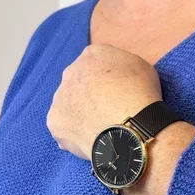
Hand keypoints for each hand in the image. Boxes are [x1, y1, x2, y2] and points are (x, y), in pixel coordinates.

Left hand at [47, 43, 161, 159]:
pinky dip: (74, 134)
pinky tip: (90, 140)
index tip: (115, 92)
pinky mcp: (55, 121)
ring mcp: (59, 97)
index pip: (95, 63)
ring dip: (79, 113)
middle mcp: (70, 72)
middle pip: (78, 82)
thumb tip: (113, 75)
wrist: (129, 126)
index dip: (106, 79)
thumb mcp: (140, 66)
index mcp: (92, 54)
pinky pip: (64, 128)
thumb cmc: (140, 95)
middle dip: (89, 94)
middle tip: (106, 110)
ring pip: (68, 105)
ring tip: (98, 128)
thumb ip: (121, 65)